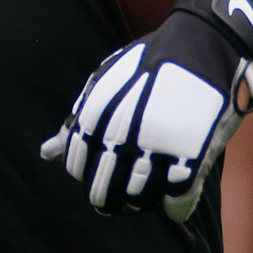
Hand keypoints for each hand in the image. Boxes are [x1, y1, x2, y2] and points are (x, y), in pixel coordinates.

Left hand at [41, 0, 252, 218]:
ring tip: (157, 178)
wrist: (206, 47)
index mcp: (94, 121)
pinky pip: (175, 205)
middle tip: (131, 178)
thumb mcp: (105, 85)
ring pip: (138, 202)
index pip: (77, 168)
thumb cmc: (151, 66)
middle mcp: (120, 140)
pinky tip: (178, 191)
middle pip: (103, 194)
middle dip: (113, 193)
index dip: (90, 168)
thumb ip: (76, 122)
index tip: (107, 159)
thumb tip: (46, 153)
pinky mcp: (190, 161)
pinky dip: (175, 206)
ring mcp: (154, 153)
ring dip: (144, 200)